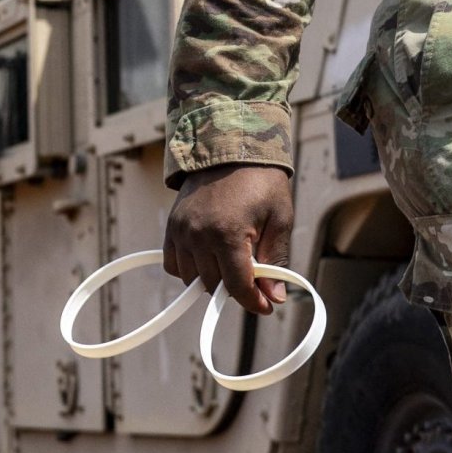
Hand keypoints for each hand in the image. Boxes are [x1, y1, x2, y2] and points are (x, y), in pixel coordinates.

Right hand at [163, 164, 294, 315]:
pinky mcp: (172, 226)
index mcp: (228, 234)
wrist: (230, 146)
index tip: (266, 306)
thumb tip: (274, 296)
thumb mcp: (279, 219)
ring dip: (212, 279)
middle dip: (236, 288)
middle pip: (214, 285)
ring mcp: (181, 231)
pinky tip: (208, 259)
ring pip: (192, 278)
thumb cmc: (260, 181)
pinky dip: (189, 268)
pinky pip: (173, 264)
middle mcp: (199, 235)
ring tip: (231, 265)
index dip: (254, 301)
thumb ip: (276, 261)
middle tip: (254, 279)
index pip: (237, 285)